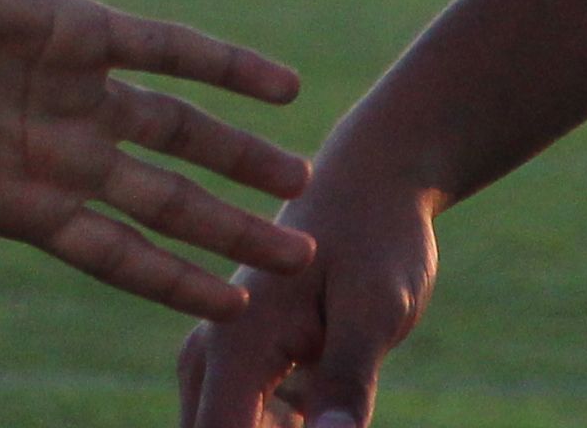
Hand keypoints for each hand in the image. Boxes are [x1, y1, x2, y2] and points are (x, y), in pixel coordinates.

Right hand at [0, 0, 313, 407]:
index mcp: (20, 202)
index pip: (121, 255)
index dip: (180, 283)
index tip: (241, 309)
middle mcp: (59, 146)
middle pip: (166, 200)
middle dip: (231, 230)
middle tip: (301, 257)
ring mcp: (73, 85)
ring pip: (179, 128)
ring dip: (240, 152)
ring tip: (301, 175)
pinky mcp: (79, 26)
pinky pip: (169, 47)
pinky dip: (226, 64)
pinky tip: (283, 84)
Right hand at [177, 155, 436, 426]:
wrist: (373, 181)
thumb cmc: (376, 236)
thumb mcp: (376, 308)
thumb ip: (349, 381)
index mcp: (233, 341)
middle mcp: (210, 356)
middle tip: (334, 411)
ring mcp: (225, 366)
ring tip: (340, 400)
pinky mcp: (251, 374)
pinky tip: (336, 410)